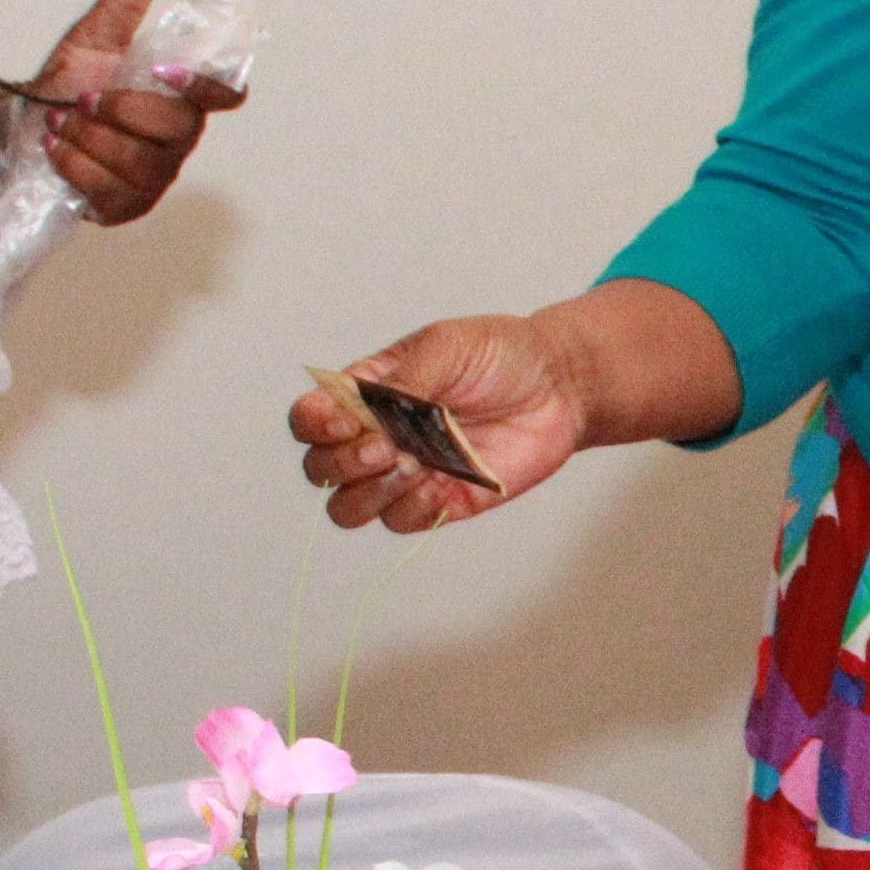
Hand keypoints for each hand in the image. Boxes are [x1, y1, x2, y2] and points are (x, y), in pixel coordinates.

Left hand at [31, 0, 243, 224]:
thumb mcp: (91, 36)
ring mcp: (155, 179)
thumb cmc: (61, 86)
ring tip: (61, 124)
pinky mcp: (126, 208)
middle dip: (120, 112)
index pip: (227, 95)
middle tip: (83, 100)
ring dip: (91, 139)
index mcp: (180, 97)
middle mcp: (177, 140)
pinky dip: (77, 168)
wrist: (15, 130)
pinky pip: (112, 193)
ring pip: (142, 163)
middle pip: (176, 129)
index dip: (204, 87)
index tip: (162, 71)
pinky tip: (57, 151)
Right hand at [292, 313, 578, 530]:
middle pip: (320, 470)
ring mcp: (405, 474)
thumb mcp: (444, 348)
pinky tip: (442, 480)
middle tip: (387, 444)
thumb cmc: (500, 355)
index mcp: (366, 394)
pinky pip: (401, 521)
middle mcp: (377, 437)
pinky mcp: (439, 502)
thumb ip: (402, 380)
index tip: (343, 421)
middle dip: (344, 462)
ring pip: (349, 508)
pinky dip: (413, 505)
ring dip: (370, 491)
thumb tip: (365, 411)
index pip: (310, 419)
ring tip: (413, 463)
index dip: (314, 426)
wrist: (558, 386)